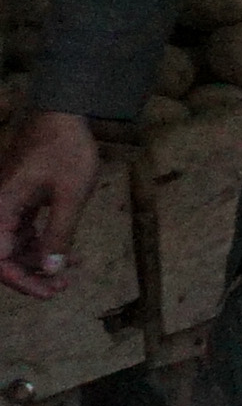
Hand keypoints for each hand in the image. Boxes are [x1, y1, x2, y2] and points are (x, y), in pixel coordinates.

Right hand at [0, 112, 100, 301]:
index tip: (48, 292)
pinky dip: (42, 245)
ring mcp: (5, 204)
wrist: (62, 113)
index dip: (20, 282)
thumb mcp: (70, 195)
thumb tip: (50, 271)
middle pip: (3, 256)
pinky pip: (21, 232)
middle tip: (62, 288)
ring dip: (38, 263)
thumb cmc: (66, 149)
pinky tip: (70, 255)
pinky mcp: (17, 200)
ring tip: (70, 274)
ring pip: (12, 246)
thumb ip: (59, 234)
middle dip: (30, 276)